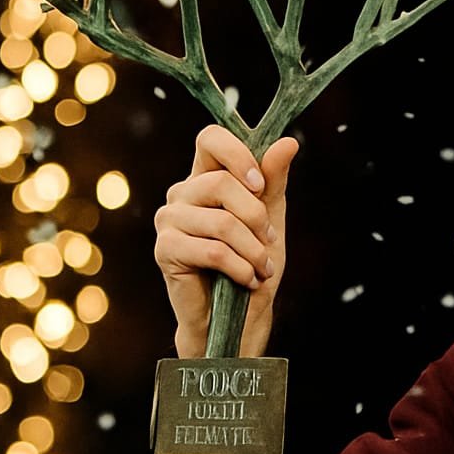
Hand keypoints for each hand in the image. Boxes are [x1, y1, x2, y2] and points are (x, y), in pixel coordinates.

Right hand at [152, 125, 299, 357]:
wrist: (239, 313)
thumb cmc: (252, 262)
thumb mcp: (270, 217)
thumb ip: (273, 180)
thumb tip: (288, 142)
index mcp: (205, 178)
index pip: (209, 139)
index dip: (237, 155)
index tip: (260, 185)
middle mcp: (181, 194)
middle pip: (220, 184)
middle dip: (256, 217)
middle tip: (268, 241)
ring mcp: (168, 221)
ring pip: (221, 223)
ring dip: (253, 250)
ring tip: (262, 267)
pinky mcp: (165, 250)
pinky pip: (213, 251)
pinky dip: (241, 268)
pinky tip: (248, 279)